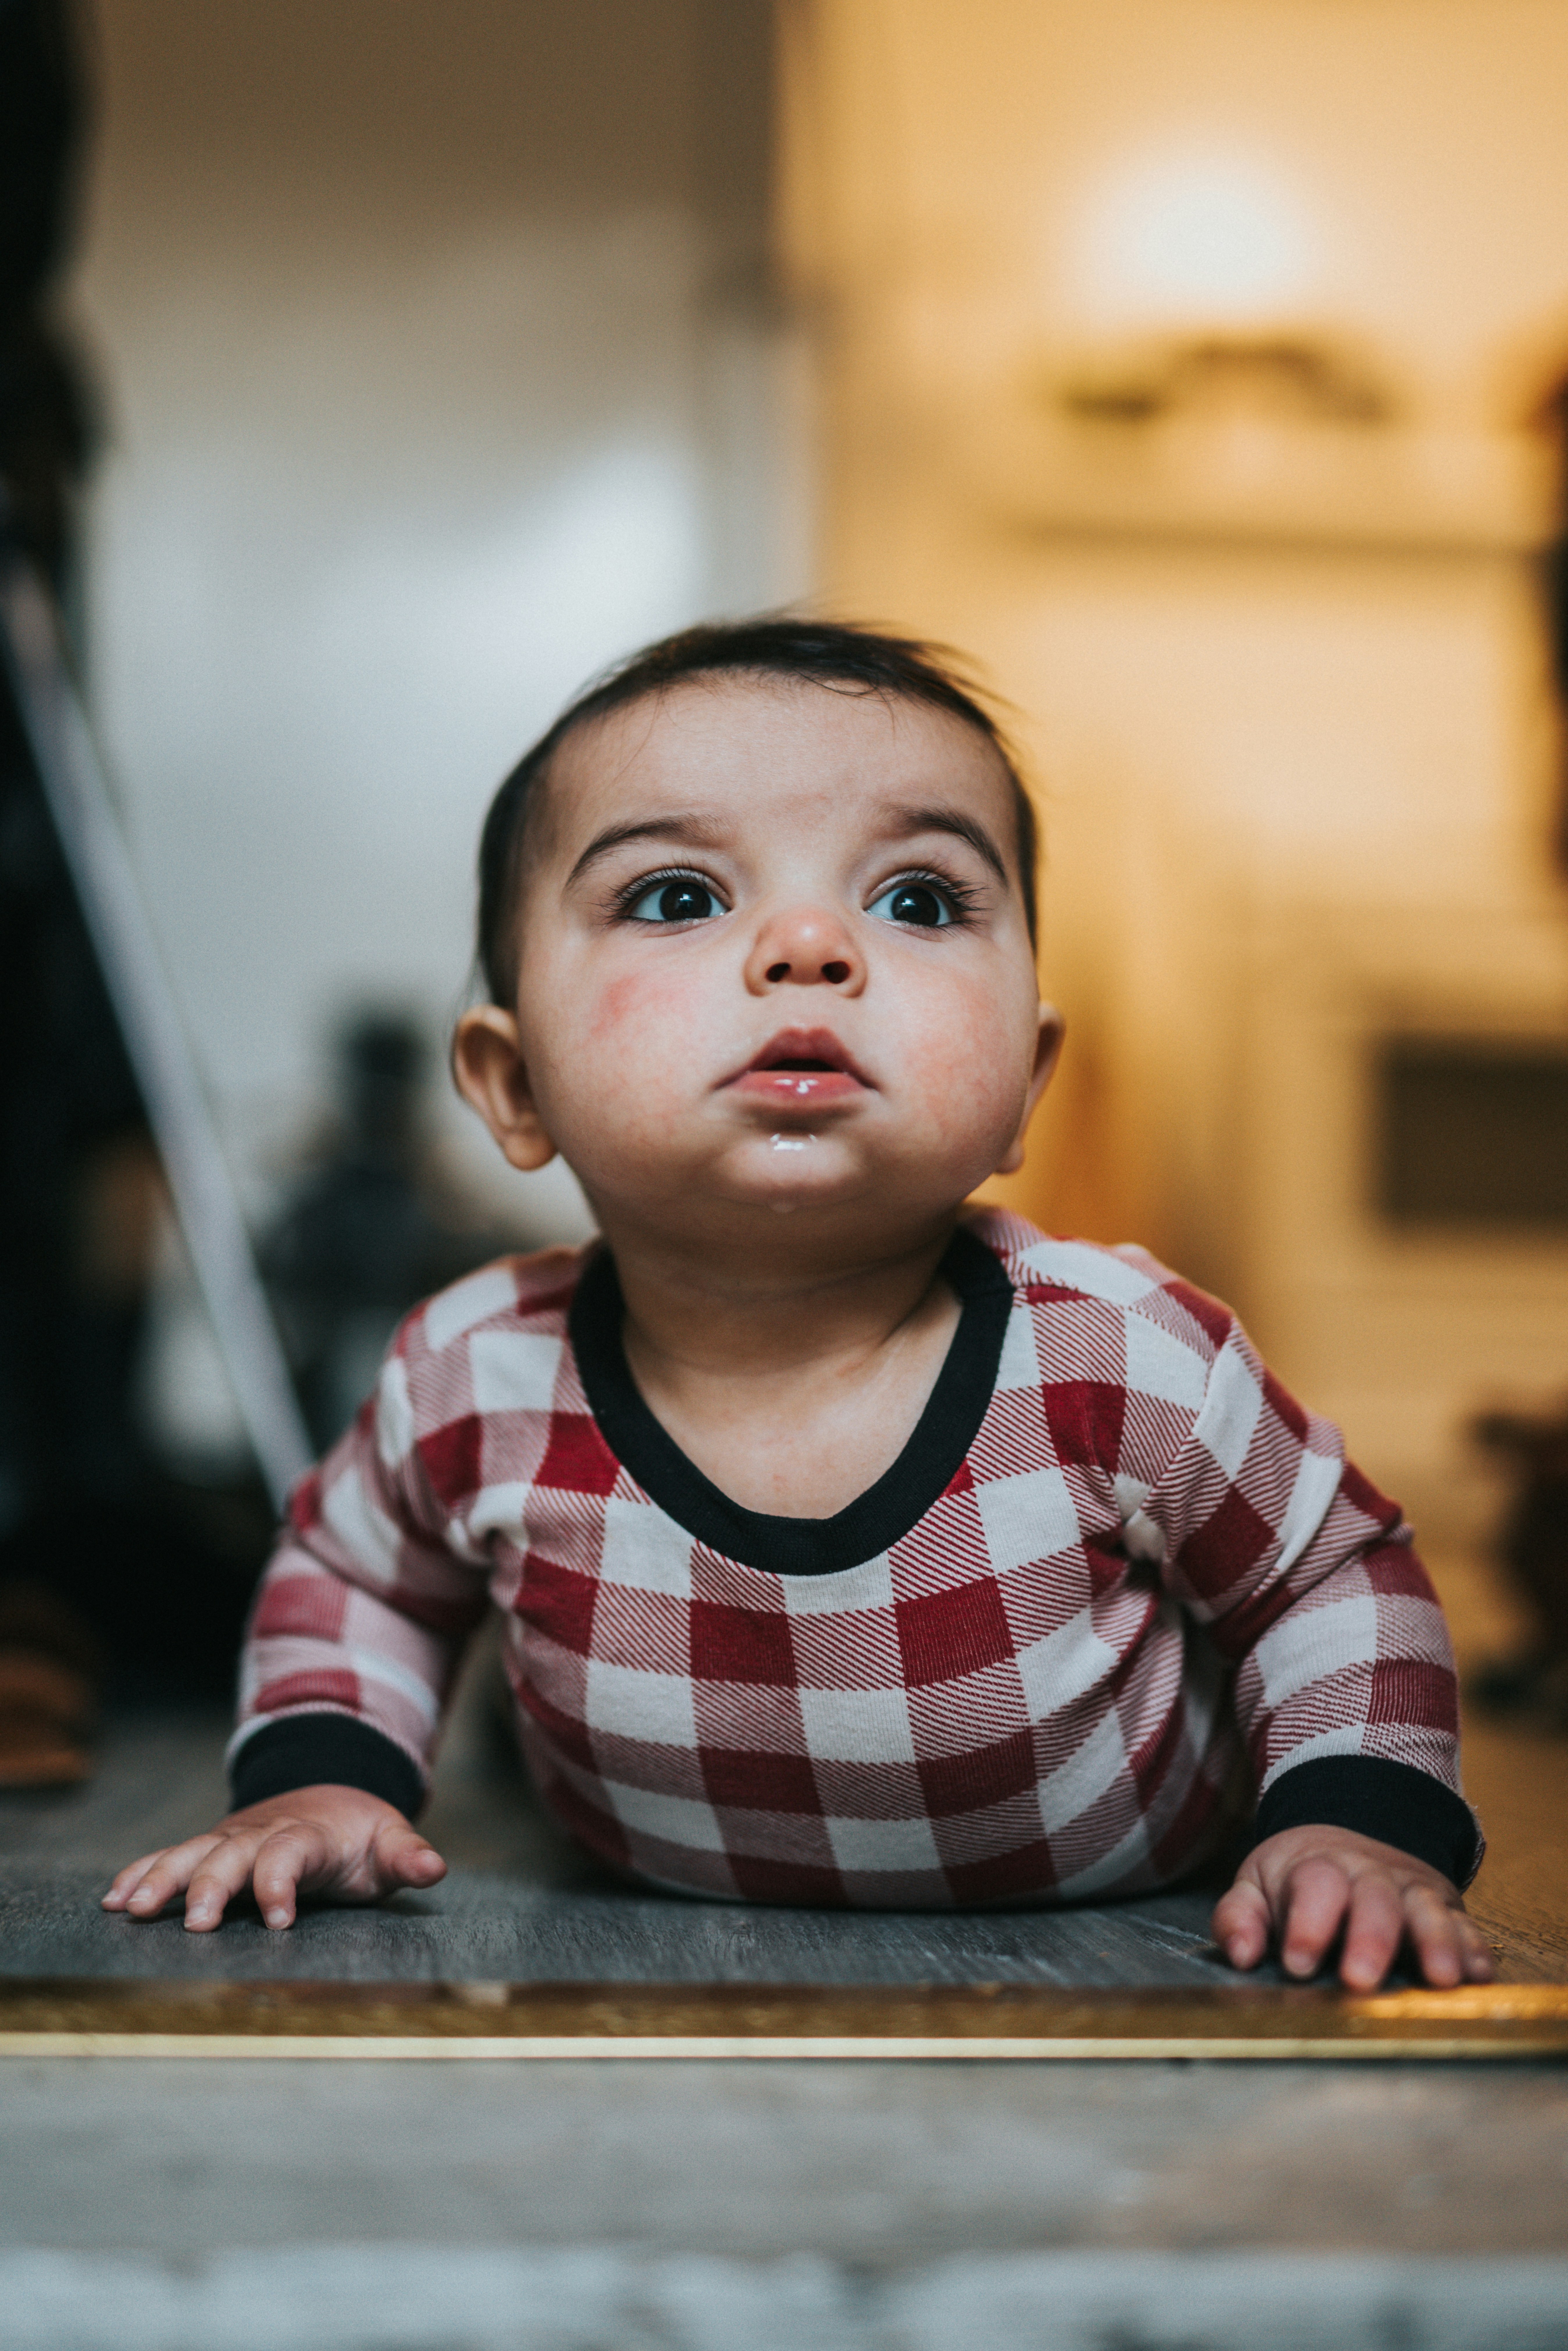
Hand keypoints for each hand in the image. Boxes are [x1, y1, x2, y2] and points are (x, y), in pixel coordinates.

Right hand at [101, 1785, 446, 1932]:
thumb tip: (435, 1867)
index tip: (278, 1921)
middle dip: (210, 1887)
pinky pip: (169, 1856)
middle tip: (194, 1924)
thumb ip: (408, 1856)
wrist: (330, 1794)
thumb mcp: (390, 1841)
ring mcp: (229, 1839)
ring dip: (160, 1879)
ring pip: (189, 1854)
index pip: (290, 1855)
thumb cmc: (359, 1834)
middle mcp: (261, 1833)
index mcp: (308, 1834)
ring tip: (129, 1908)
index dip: (281, 1884)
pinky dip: (140, 1872)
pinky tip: (114, 1899)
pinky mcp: (209, 1847)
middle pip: (230, 1856)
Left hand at [1212, 1824, 1493, 1989]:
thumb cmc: (1296, 1880)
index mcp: (1318, 1869)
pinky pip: (1465, 1926)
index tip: (1297, 1962)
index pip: (1314, 1887)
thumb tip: (1240, 1955)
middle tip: (1360, 1979)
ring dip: (1435, 1943)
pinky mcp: (1446, 1909)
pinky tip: (1478, 1976)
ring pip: (1426, 1910)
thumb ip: (1239, 1918)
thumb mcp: (1257, 1888)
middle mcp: (1369, 1876)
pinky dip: (1473, 1949)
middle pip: (1374, 1899)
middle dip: (1370, 1938)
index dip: (1306, 1923)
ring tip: (1440, 1979)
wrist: (1346, 1841)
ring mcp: (1412, 1891)